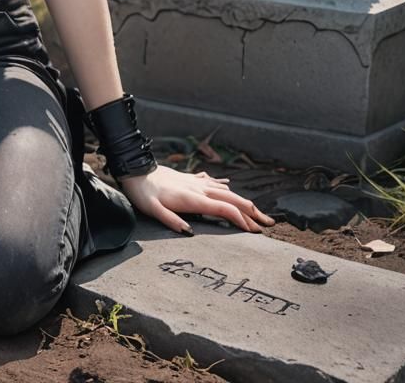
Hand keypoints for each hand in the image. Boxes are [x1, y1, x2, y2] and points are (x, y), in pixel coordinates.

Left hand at [116, 165, 275, 234]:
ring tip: (255, 212)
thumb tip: (189, 233)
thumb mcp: (153, 210)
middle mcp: (199, 189)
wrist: (136, 170)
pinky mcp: (191, 179)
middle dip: (252, 212)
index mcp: (193, 199)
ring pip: (226, 191)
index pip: (225, 209)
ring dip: (243, 202)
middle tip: (268, 225)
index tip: (254, 232)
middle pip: (232, 200)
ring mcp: (196, 183)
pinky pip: (213, 183)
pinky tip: (228, 188)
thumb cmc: (143, 193)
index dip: (241, 220)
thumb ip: (171, 221)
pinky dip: (225, 189)